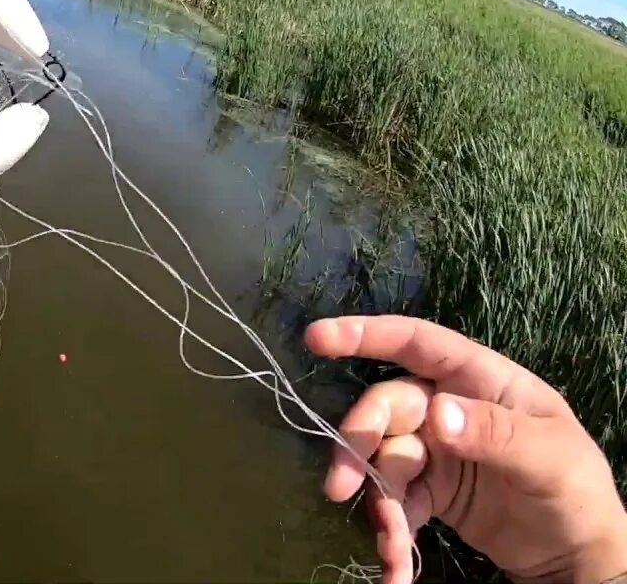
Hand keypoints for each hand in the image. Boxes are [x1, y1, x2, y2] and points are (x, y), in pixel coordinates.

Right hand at [306, 315, 626, 583]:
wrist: (577, 561)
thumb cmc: (577, 493)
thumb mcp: (550, 459)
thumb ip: (495, 432)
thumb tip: (436, 414)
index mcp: (482, 380)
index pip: (417, 343)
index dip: (366, 334)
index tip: (317, 338)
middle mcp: (450, 406)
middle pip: (386, 410)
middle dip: (358, 447)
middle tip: (340, 488)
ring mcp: (437, 449)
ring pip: (382, 460)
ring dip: (377, 502)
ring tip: (388, 546)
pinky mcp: (428, 490)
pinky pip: (394, 501)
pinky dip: (390, 532)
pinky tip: (396, 567)